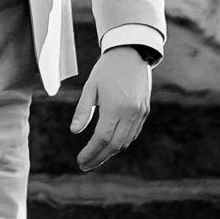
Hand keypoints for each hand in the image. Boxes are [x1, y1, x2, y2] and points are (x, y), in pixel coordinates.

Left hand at [70, 44, 151, 169]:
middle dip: (99, 158)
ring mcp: (140, 113)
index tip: (80, 161)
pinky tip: (110, 144)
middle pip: (115, 145)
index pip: (102, 138)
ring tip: (95, 156)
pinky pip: (133, 133)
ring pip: (126, 141)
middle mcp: (130, 113)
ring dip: (110, 152)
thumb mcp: (90, 87)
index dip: (91, 152)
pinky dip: (121, 142)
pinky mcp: (145, 111)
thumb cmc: (106, 69)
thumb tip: (74, 131)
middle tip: (85, 165)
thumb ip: (83, 110)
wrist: (131, 53)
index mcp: (115, 108)